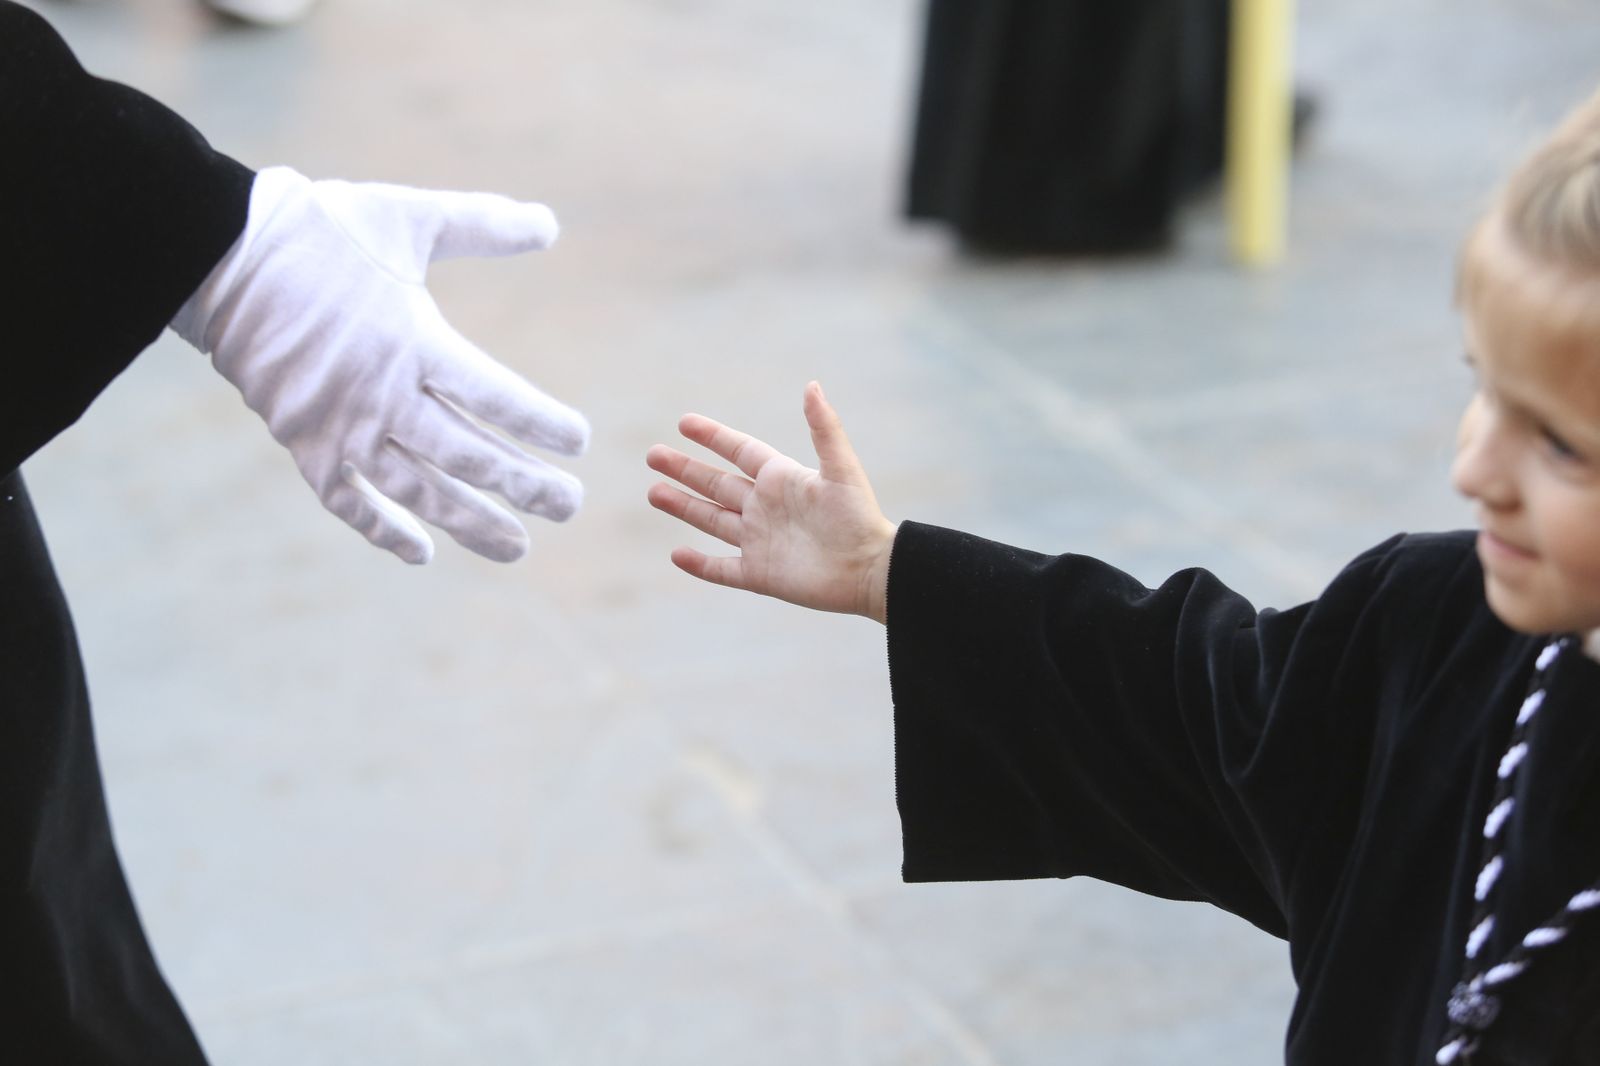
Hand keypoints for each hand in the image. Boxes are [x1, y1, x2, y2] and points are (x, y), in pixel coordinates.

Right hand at [172, 166, 588, 564]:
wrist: (219, 254)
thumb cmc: (323, 231)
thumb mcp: (408, 216)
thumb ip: (483, 225)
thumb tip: (551, 224)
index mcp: (414, 342)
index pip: (494, 396)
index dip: (540, 423)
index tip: (580, 443)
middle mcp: (381, 395)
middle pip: (467, 456)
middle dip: (525, 486)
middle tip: (571, 506)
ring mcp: (340, 426)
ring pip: (417, 491)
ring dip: (470, 523)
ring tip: (518, 547)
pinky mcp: (303, 444)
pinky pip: (348, 501)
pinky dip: (383, 530)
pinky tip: (421, 554)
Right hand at [646, 382, 896, 622]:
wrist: (871, 570)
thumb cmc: (860, 517)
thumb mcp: (841, 469)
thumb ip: (824, 428)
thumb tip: (812, 385)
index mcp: (782, 479)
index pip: (739, 451)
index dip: (713, 436)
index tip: (684, 422)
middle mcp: (766, 507)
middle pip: (716, 484)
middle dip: (685, 469)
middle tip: (653, 455)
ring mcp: (760, 541)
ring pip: (712, 520)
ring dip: (683, 506)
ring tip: (654, 492)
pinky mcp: (760, 574)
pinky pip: (722, 568)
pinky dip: (699, 564)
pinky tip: (676, 554)